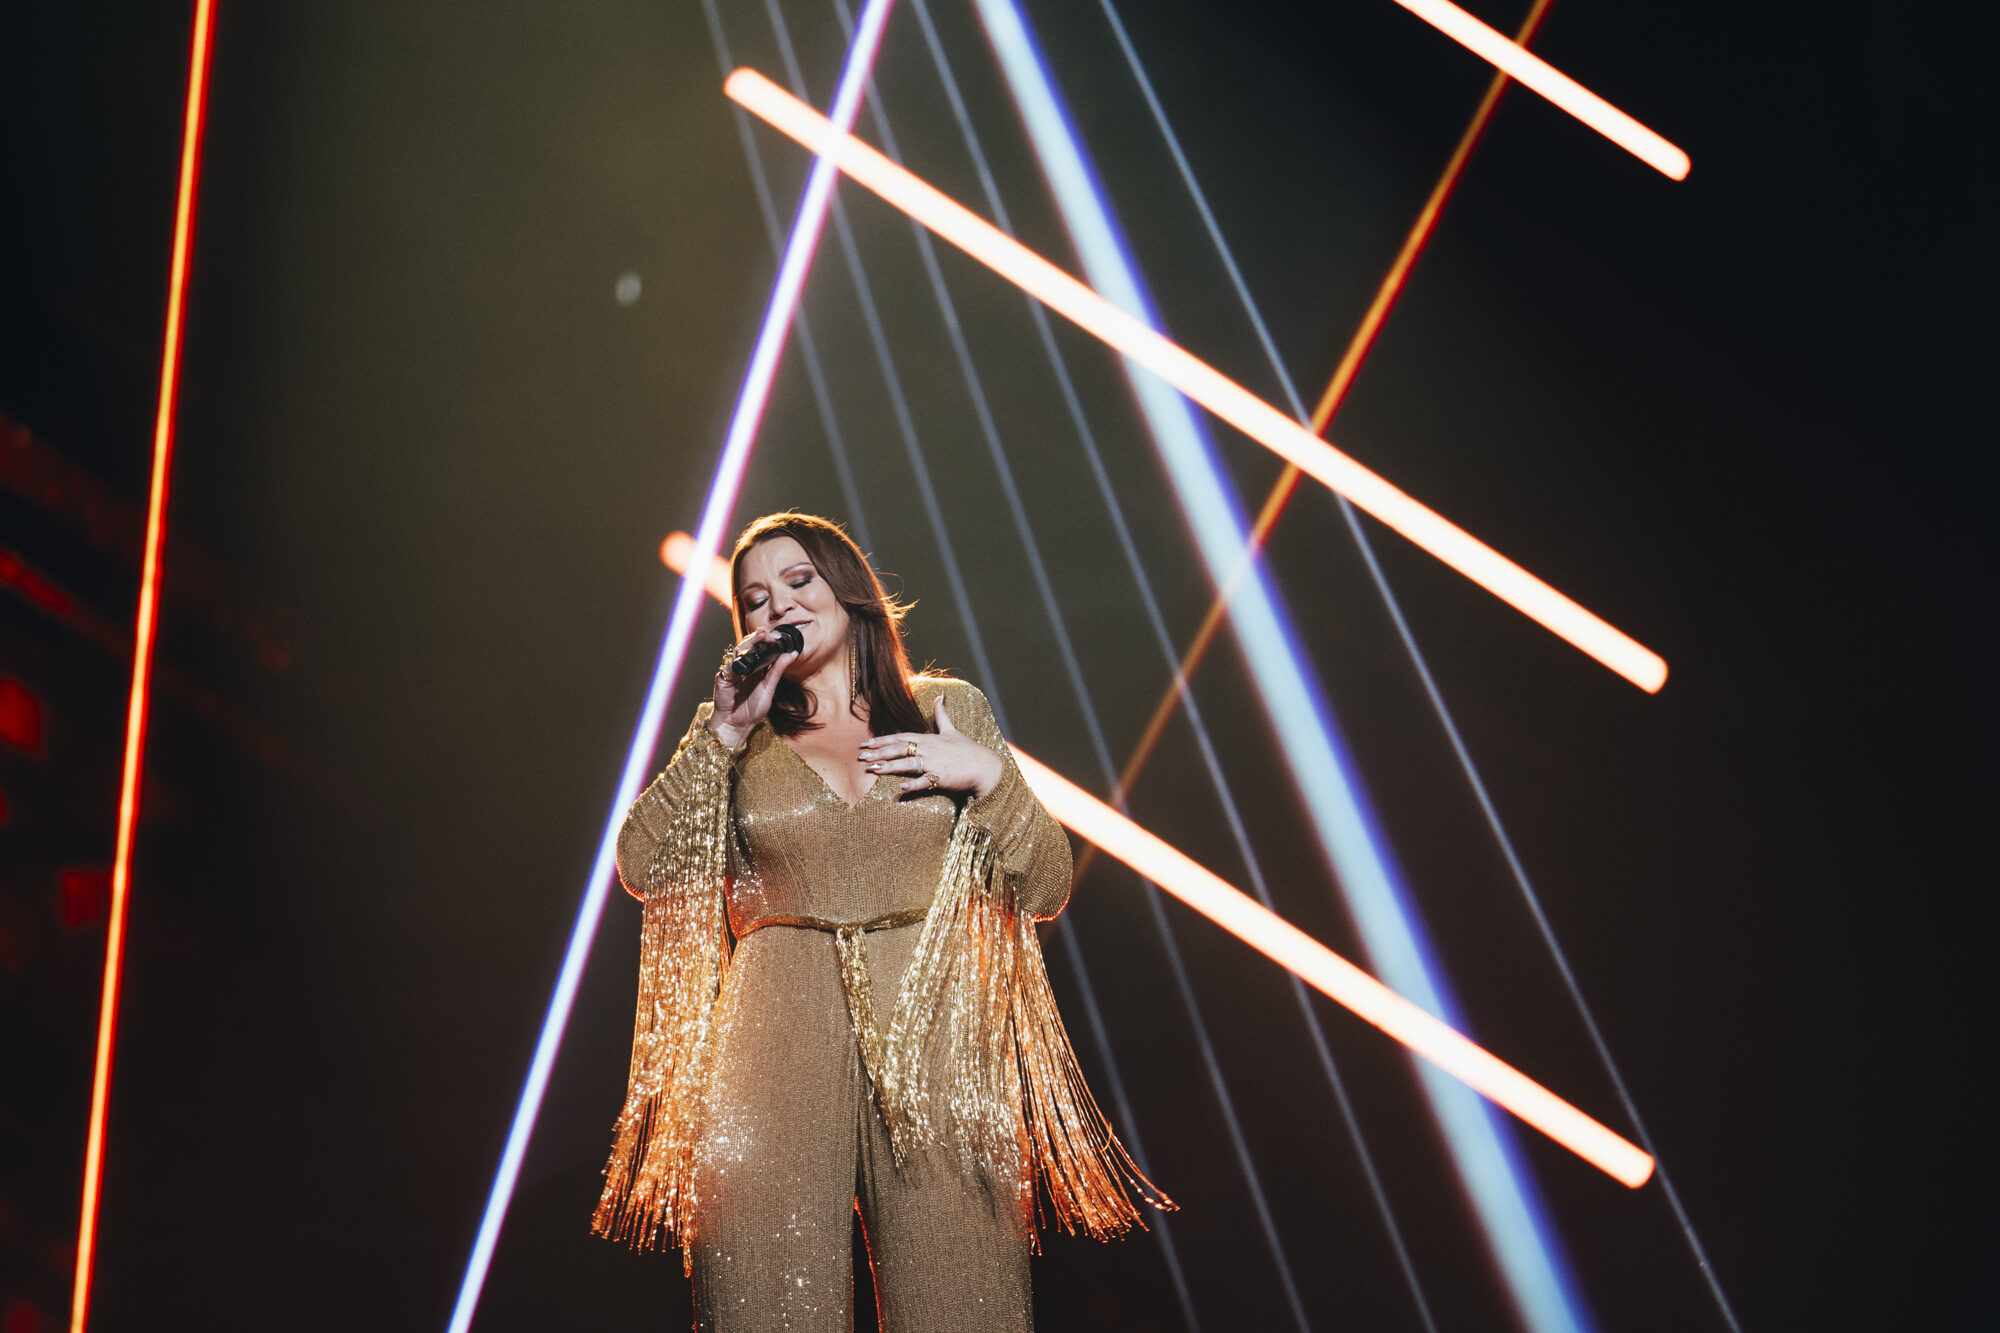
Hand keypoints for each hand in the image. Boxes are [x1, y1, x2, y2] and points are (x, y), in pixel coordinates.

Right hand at [708, 627, 798, 749]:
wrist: (737, 725)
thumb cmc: (752, 709)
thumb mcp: (769, 688)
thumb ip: (777, 671)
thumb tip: (791, 654)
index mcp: (757, 668)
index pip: (761, 648)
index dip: (767, 640)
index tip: (777, 636)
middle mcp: (744, 667)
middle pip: (749, 646)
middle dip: (757, 638)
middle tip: (767, 634)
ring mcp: (732, 671)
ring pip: (738, 652)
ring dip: (748, 645)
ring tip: (758, 640)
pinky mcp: (722, 679)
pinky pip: (728, 668)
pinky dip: (735, 665)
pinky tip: (743, 664)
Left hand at [859, 697, 1003, 797]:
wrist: (984, 765)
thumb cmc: (967, 749)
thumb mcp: (952, 730)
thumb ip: (942, 715)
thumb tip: (939, 696)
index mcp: (928, 738)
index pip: (900, 737)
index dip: (882, 740)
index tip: (865, 744)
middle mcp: (928, 748)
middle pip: (899, 748)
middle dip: (879, 752)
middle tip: (861, 757)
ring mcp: (934, 762)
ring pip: (907, 763)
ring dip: (889, 766)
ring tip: (873, 770)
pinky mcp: (942, 776)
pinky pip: (925, 781)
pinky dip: (913, 784)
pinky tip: (900, 787)